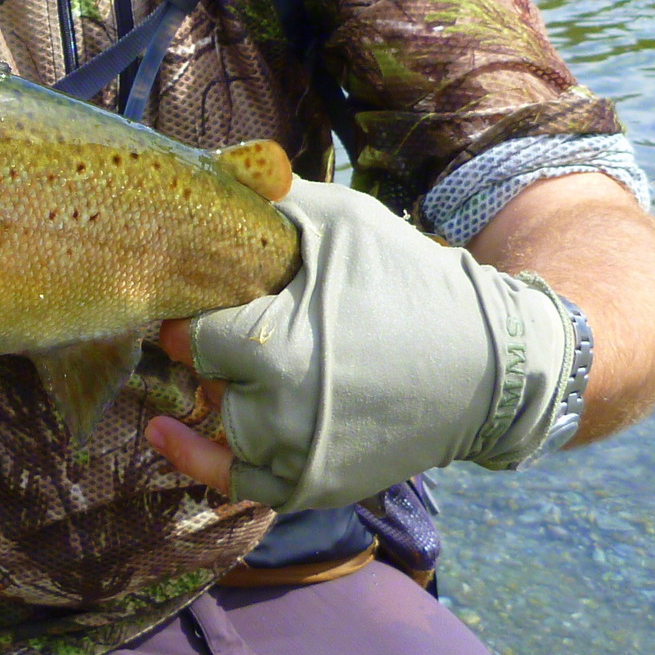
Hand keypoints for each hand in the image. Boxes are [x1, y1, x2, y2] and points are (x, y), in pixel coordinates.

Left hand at [143, 175, 582, 511]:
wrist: (490, 367)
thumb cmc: (410, 282)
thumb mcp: (342, 221)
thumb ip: (270, 198)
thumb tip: (209, 168)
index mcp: (272, 347)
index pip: (189, 332)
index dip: (193, 308)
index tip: (199, 292)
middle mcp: (275, 414)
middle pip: (202, 377)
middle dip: (214, 347)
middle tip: (239, 321)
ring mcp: (293, 457)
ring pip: (220, 421)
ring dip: (223, 391)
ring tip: (244, 360)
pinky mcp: (312, 485)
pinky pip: (235, 482)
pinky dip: (200, 459)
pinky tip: (164, 433)